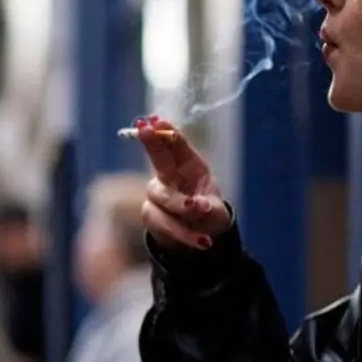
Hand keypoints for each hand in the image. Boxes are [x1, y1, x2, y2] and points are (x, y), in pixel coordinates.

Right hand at [134, 116, 232, 250]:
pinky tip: (203, 241)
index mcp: (188, 165)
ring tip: (201, 214)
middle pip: (158, 157)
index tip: (154, 121)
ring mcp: (157, 196)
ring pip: (163, 196)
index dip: (164, 131)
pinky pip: (163, 223)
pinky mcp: (151, 215)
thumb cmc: (208, 215)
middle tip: (146, 129)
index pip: (175, 144)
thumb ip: (207, 207)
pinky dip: (184, 233)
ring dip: (181, 206)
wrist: (199, 239)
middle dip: (152, 142)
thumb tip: (195, 205)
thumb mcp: (216, 209)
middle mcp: (169, 176)